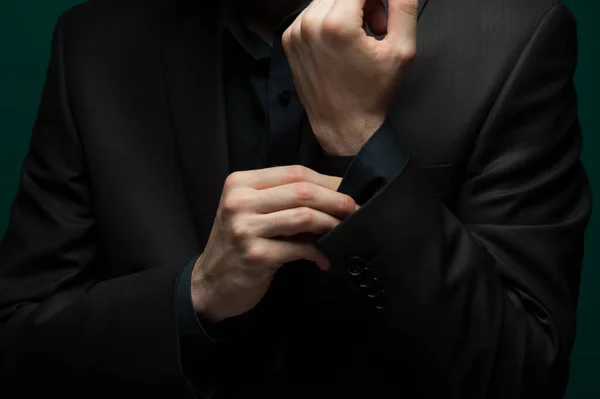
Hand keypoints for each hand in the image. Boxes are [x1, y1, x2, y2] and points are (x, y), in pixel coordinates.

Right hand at [191, 165, 356, 322]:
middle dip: (336, 200)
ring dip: (331, 224)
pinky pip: (300, 248)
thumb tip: (332, 192)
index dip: (326, 180)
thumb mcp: (249, 212)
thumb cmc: (236, 245)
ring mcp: (245, 229)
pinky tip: (323, 258)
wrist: (210, 283)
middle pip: (302, 191)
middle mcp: (240, 202)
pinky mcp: (256, 255)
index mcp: (240, 183)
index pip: (293, 172)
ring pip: (304, 216)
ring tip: (343, 231)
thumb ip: (280, 199)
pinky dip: (318, 252)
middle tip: (354, 210)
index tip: (346, 190)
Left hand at [282, 0, 417, 154]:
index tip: (384, 13)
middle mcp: (310, 25)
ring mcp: (296, 33)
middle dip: (365, 1)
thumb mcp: (401, 50)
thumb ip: (403, 7)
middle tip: (378, 25)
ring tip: (361, 36)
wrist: (343, 126)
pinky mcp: (289, 40)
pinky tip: (342, 42)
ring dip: (347, 8)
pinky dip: (330, 19)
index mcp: (336, 25)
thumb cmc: (370, 95)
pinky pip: (312, 13)